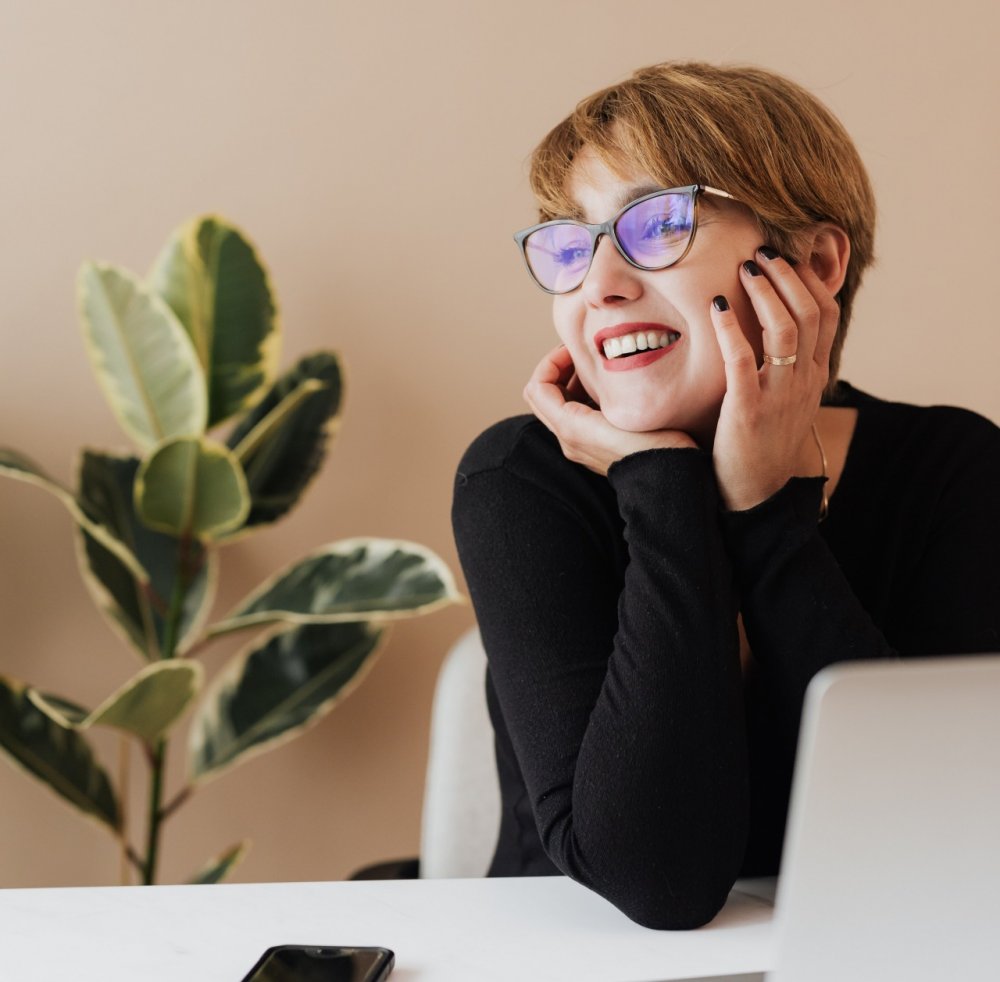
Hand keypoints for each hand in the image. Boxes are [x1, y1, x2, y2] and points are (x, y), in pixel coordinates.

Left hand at [523, 345, 696, 475]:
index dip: (551, 362)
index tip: (575, 349)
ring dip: (569, 382)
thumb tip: (582, 361)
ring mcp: (578, 444)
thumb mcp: (621, 411)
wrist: (668, 481)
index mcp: (569, 427)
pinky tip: (606, 388)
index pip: (537, 386)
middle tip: (581, 355)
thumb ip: (596, 388)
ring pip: (557, 405)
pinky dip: (581, 395)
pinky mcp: (592, 446)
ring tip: (595, 368)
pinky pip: (573, 415)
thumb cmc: (652, 445)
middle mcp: (567, 438)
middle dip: (556, 369)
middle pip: (542, 395)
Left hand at [710, 247, 839, 510]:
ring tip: (746, 267)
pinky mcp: (748, 410)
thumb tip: (773, 326)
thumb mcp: (786, 399)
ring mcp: (779, 395)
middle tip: (763, 252)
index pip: (826, 315)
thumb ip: (786, 364)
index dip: (809, 279)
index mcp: (813, 376)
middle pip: (810, 312)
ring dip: (765, 291)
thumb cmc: (761, 442)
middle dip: (788, 275)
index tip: (787, 256)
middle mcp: (803, 381)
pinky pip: (743, 360)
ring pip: (785, 329)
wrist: (754, 494)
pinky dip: (731, 328)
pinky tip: (716, 306)